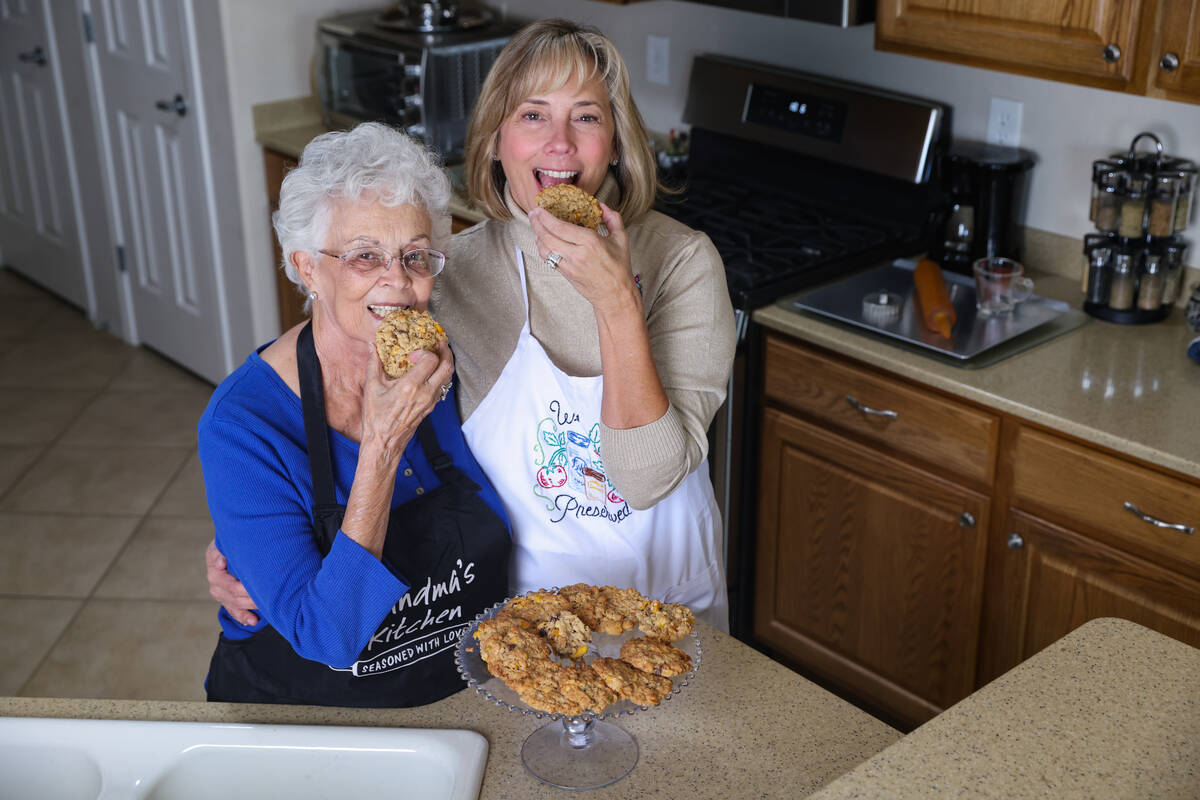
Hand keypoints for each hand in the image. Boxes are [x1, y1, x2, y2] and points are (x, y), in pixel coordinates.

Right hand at [206, 540, 258, 625]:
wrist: (235, 548)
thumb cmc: (238, 540)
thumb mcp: (231, 539)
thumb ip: (226, 547)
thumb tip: (220, 563)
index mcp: (214, 558)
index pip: (220, 571)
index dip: (232, 578)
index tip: (244, 581)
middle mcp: (214, 576)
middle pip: (231, 590)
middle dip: (249, 593)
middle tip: (267, 594)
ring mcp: (219, 590)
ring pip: (234, 602)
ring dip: (250, 605)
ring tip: (266, 606)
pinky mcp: (225, 599)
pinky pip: (233, 611)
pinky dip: (243, 617)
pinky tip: (253, 621)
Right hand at [359, 340, 454, 457]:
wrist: (384, 442)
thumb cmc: (376, 418)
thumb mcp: (371, 388)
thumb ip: (373, 364)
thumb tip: (371, 347)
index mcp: (411, 386)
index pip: (431, 360)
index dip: (425, 351)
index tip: (413, 354)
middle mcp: (425, 393)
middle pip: (447, 367)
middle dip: (446, 352)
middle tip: (441, 344)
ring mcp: (430, 402)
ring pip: (448, 378)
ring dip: (446, 364)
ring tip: (439, 355)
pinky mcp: (431, 408)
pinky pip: (443, 388)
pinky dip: (442, 376)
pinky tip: (432, 373)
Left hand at [529, 204, 639, 315]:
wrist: (614, 295)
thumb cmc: (619, 268)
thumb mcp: (621, 239)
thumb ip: (612, 218)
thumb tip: (601, 205)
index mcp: (590, 242)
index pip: (561, 227)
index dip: (546, 217)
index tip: (540, 209)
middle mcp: (577, 254)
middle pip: (548, 236)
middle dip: (537, 223)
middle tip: (533, 213)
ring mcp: (569, 266)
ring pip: (544, 249)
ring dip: (537, 235)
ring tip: (535, 225)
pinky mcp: (565, 273)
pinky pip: (548, 259)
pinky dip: (542, 248)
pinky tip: (542, 240)